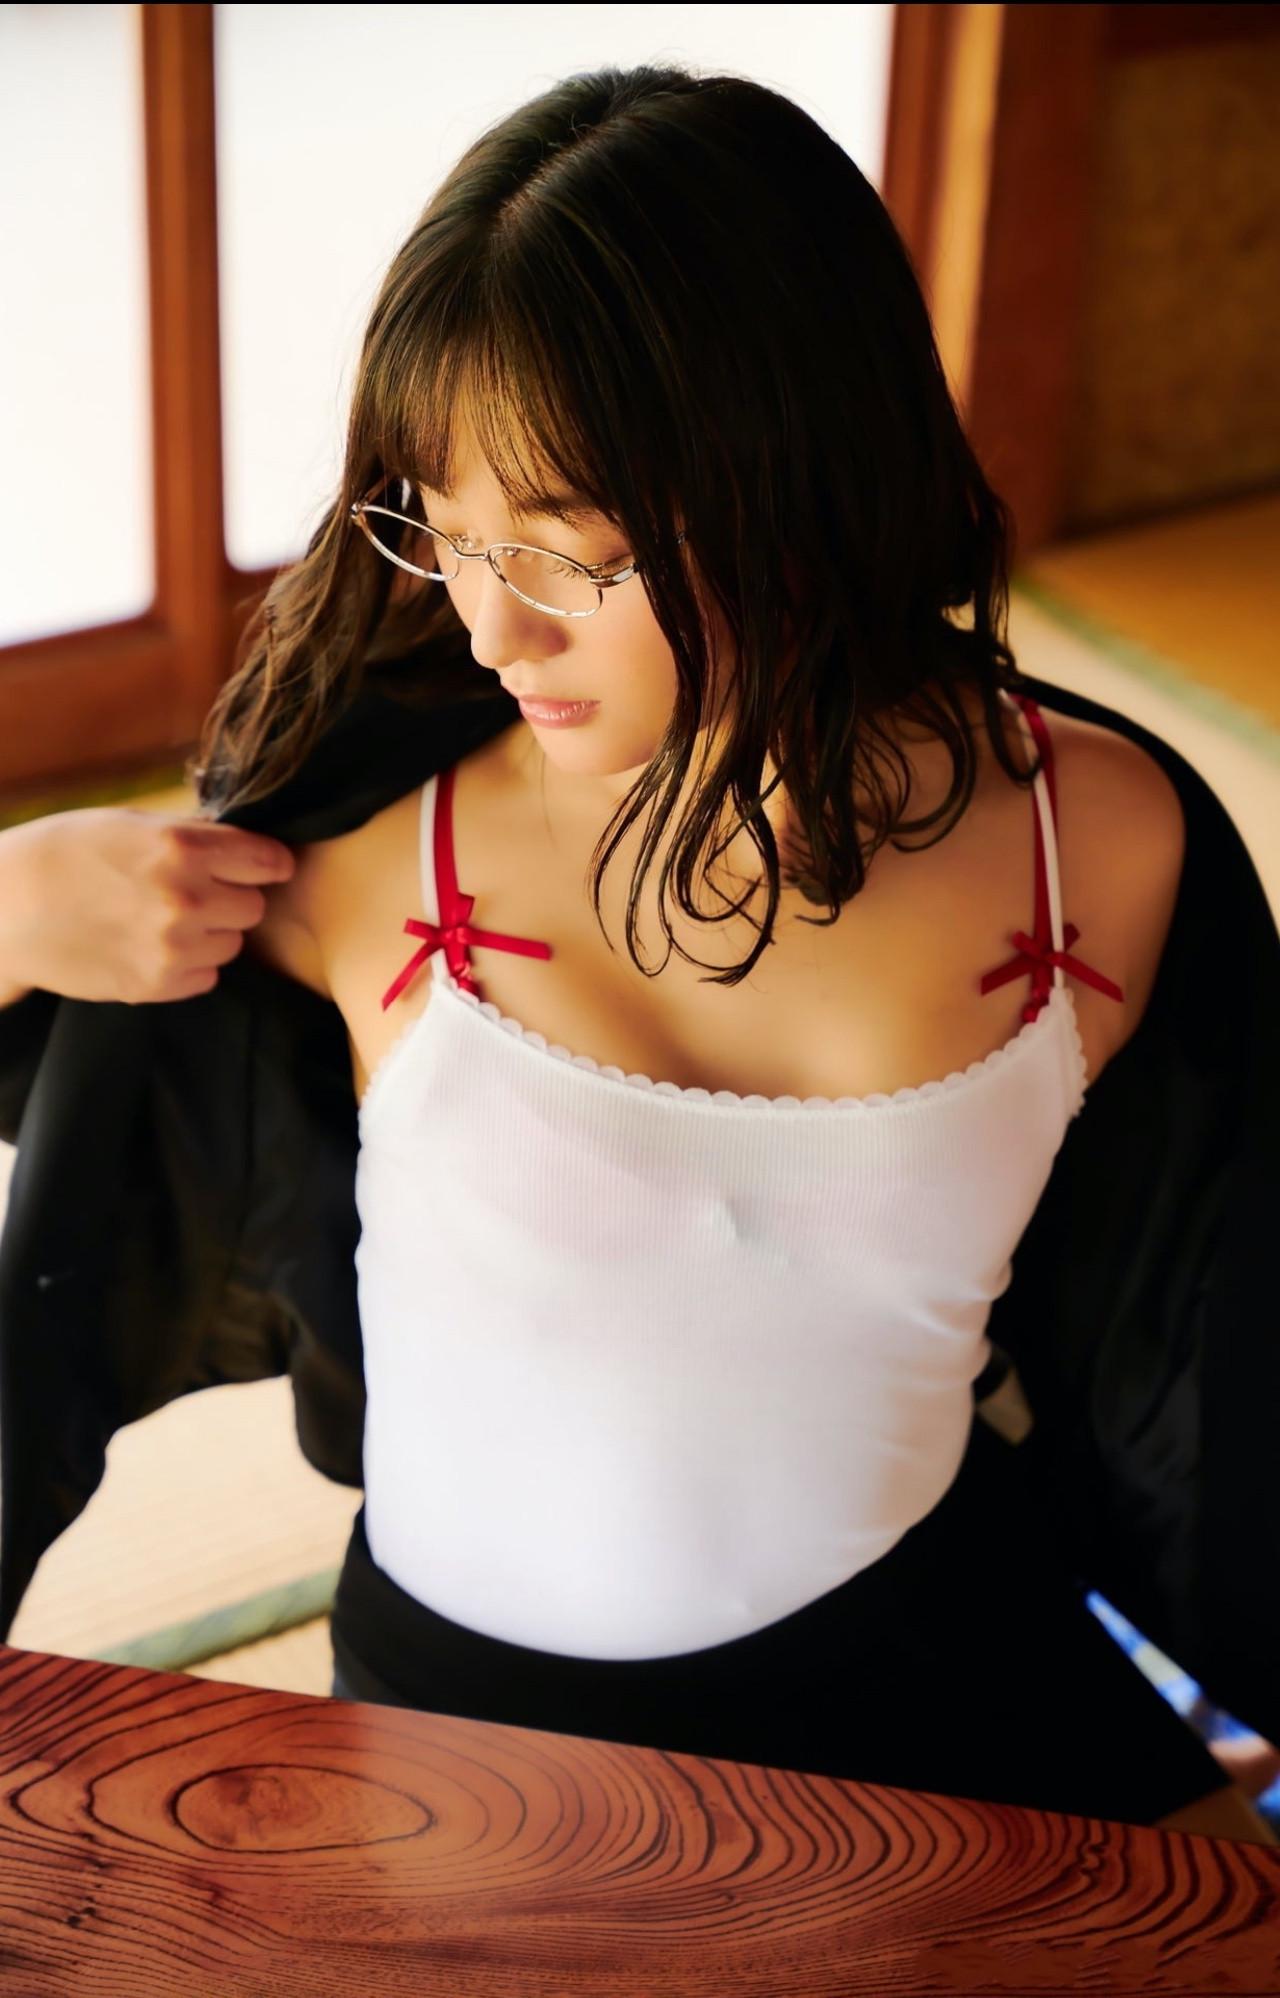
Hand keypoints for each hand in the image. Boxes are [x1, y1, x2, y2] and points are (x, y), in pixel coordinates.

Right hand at [0, 806, 297, 1005]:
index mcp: (183, 847)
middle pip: (254, 906)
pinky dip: (190, 964)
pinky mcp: (156, 983)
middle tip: (197, 892)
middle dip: (233, 897)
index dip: (267, 863)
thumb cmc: (67, 852)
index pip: (267, 861)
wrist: (6, 906)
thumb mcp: (132, 824)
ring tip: (165, 919)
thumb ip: (194, 835)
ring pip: (233, 944)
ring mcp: (173, 946)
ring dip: (212, 933)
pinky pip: (207, 976)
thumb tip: (247, 846)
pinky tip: (152, 945)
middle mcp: (186, 897)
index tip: (263, 867)